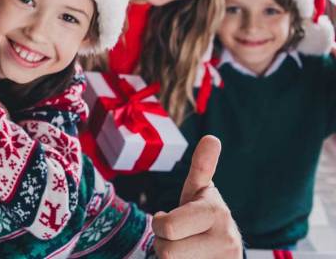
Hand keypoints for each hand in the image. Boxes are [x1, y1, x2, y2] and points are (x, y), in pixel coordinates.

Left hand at [152, 135, 241, 257]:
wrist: (225, 252)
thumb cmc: (203, 218)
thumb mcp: (199, 192)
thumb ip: (202, 167)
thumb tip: (212, 138)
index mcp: (215, 211)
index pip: (167, 226)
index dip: (159, 225)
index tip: (163, 220)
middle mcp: (226, 239)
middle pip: (166, 250)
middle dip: (162, 242)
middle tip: (174, 235)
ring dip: (170, 257)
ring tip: (186, 250)